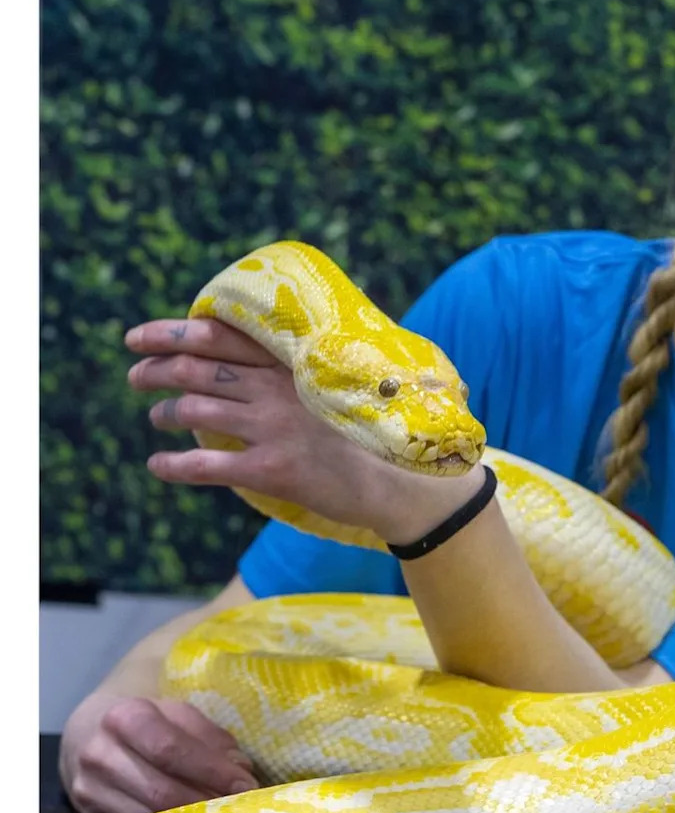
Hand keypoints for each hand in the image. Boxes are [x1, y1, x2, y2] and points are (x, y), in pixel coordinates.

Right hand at [60, 693, 258, 812]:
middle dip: (205, 801)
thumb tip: (239, 768)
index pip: (171, 750)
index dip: (211, 771)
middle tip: (238, 804)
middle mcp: (100, 754)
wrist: (88, 732)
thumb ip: (208, 737)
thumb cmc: (145, 720)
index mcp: (126, 718)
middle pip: (160, 791)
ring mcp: (89, 789)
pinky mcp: (88, 812)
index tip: (244, 784)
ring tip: (218, 809)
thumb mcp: (176, 714)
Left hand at [126, 318, 483, 541]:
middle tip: (136, 376)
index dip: (171, 333)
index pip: (220, 336)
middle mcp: (277, 389)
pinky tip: (157, 465)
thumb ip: (298, 369)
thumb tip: (256, 355)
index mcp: (293, 364)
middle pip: (196, 369)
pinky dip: (172, 465)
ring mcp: (273, 429)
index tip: (137, 337)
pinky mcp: (271, 470)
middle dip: (155, 370)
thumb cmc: (369, 431)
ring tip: (156, 417)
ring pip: (193, 411)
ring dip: (163, 413)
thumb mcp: (337, 385)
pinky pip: (204, 465)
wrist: (400, 480)